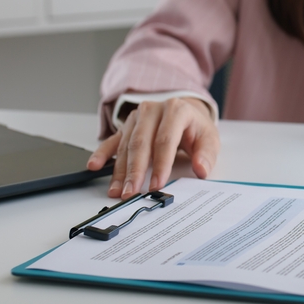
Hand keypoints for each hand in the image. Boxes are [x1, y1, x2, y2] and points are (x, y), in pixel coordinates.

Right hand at [87, 97, 219, 198]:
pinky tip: (94, 165)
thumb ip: (206, 155)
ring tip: (118, 191)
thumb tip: (201, 169)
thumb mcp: (209, 138)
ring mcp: (137, 117)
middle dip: (135, 171)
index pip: (165, 140)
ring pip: (126, 145)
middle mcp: (153, 110)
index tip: (157, 184)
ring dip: (120, 170)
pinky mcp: (127, 126)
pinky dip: (102, 154)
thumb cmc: (196, 128)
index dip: (161, 164)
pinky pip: (112, 140)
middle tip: (131, 192)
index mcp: (176, 110)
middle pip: (141, 143)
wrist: (186, 112)